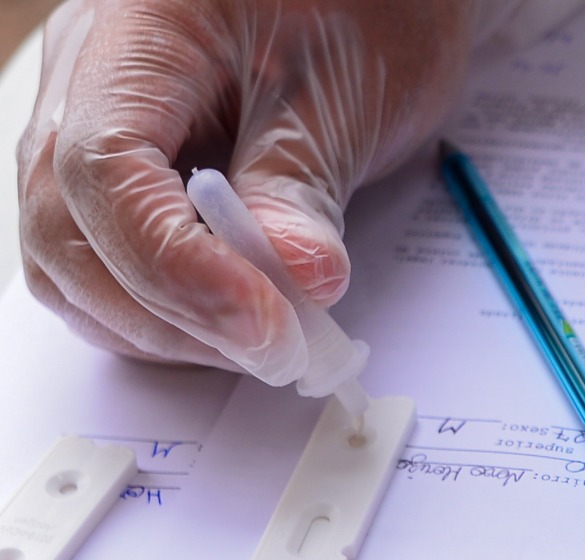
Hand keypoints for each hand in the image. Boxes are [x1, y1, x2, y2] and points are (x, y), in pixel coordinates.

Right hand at [18, 0, 470, 381]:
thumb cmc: (364, 11)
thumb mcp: (345, 92)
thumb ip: (302, 187)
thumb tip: (292, 287)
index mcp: (134, 37)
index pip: (104, 172)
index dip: (179, 269)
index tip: (267, 325)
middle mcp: (85, 84)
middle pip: (69, 232)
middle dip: (174, 313)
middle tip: (281, 350)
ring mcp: (92, 133)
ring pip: (74, 265)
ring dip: (168, 328)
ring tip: (269, 342)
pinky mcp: (127, 179)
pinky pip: (108, 267)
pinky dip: (168, 315)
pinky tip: (239, 323)